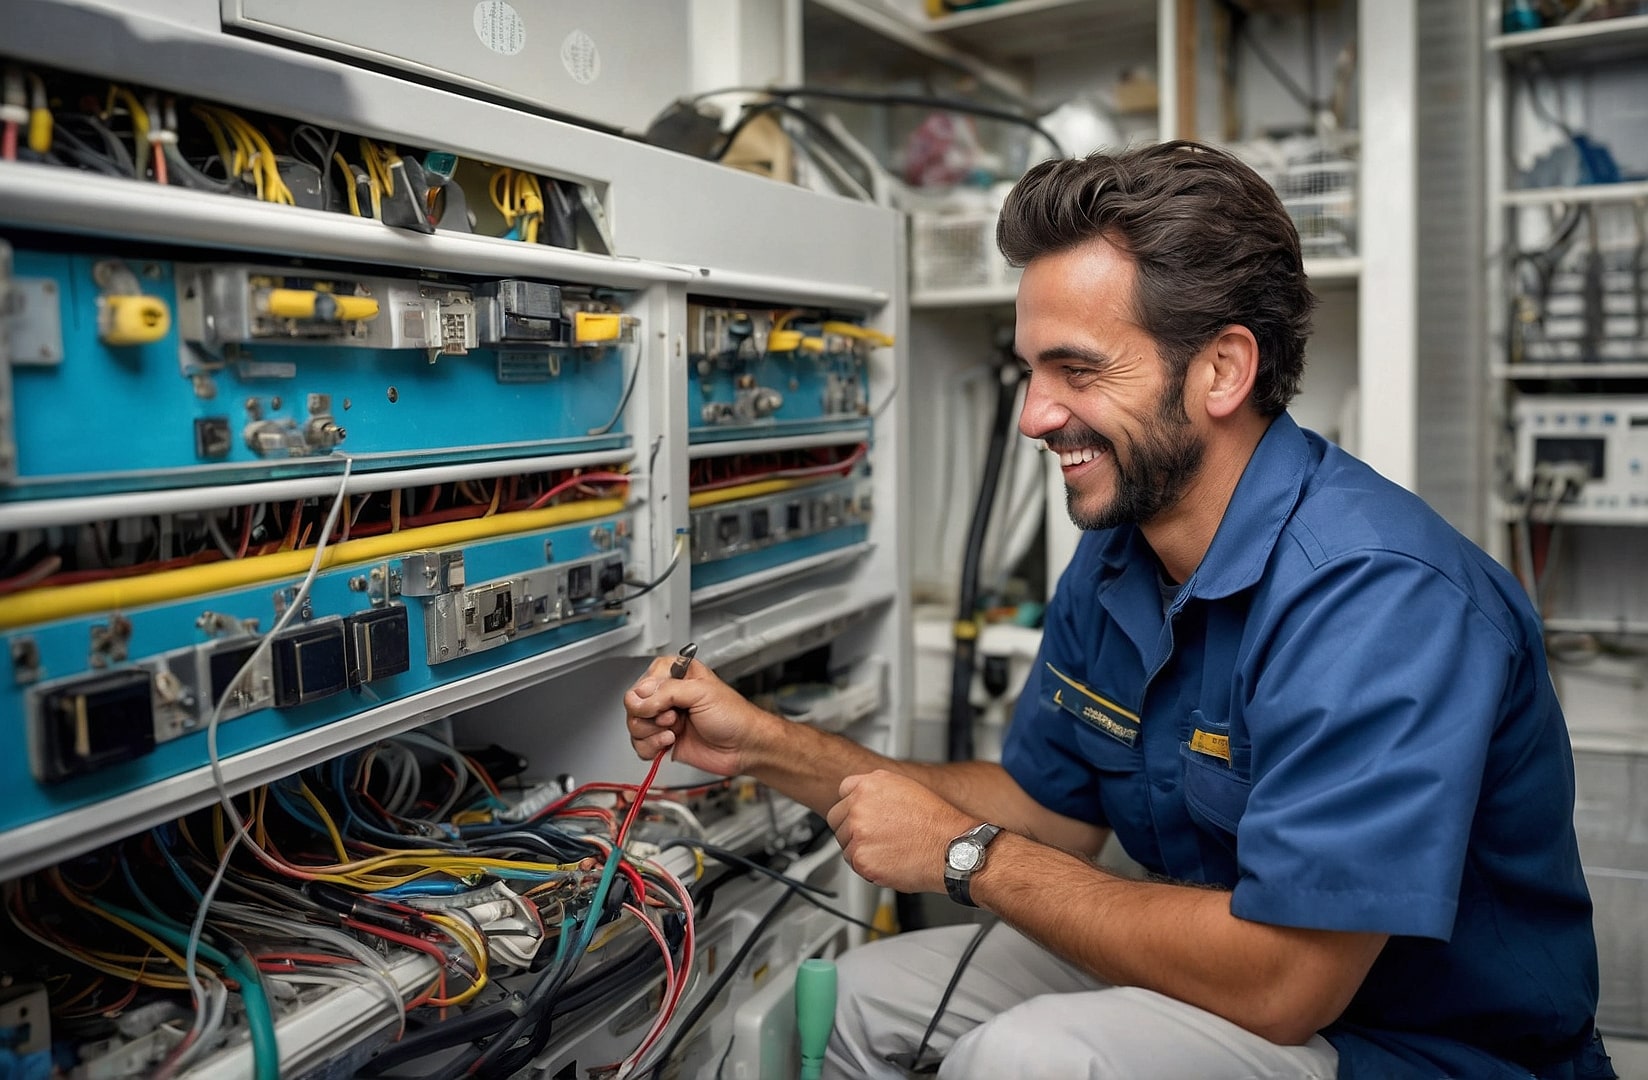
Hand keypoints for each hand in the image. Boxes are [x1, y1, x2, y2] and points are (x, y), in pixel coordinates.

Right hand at [623, 654, 767, 776]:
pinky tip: (669, 743)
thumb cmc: (734, 716)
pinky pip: (639, 745)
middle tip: (672, 717)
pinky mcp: (663, 741)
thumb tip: (639, 699)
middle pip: (633, 705)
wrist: (744, 748)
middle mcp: (668, 696)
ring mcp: (665, 720)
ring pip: (634, 726)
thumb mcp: (702, 693)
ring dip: (650, 733)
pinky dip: (650, 748)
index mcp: (677, 675)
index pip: (643, 680)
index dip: (646, 694)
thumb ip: (667, 691)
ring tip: (673, 732)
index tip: (661, 703)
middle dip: (649, 715)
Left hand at [825, 771, 973, 893]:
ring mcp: (858, 832)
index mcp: (870, 784)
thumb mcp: (906, 789)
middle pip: (837, 818)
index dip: (852, 805)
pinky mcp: (860, 858)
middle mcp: (859, 805)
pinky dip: (868, 866)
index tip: (858, 814)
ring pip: (845, 844)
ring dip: (860, 849)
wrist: (951, 848)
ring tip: (888, 849)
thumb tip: (863, 800)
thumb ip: (878, 792)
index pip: (843, 791)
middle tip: (873, 837)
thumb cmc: (936, 823)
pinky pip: (854, 864)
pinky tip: (889, 860)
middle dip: (850, 828)